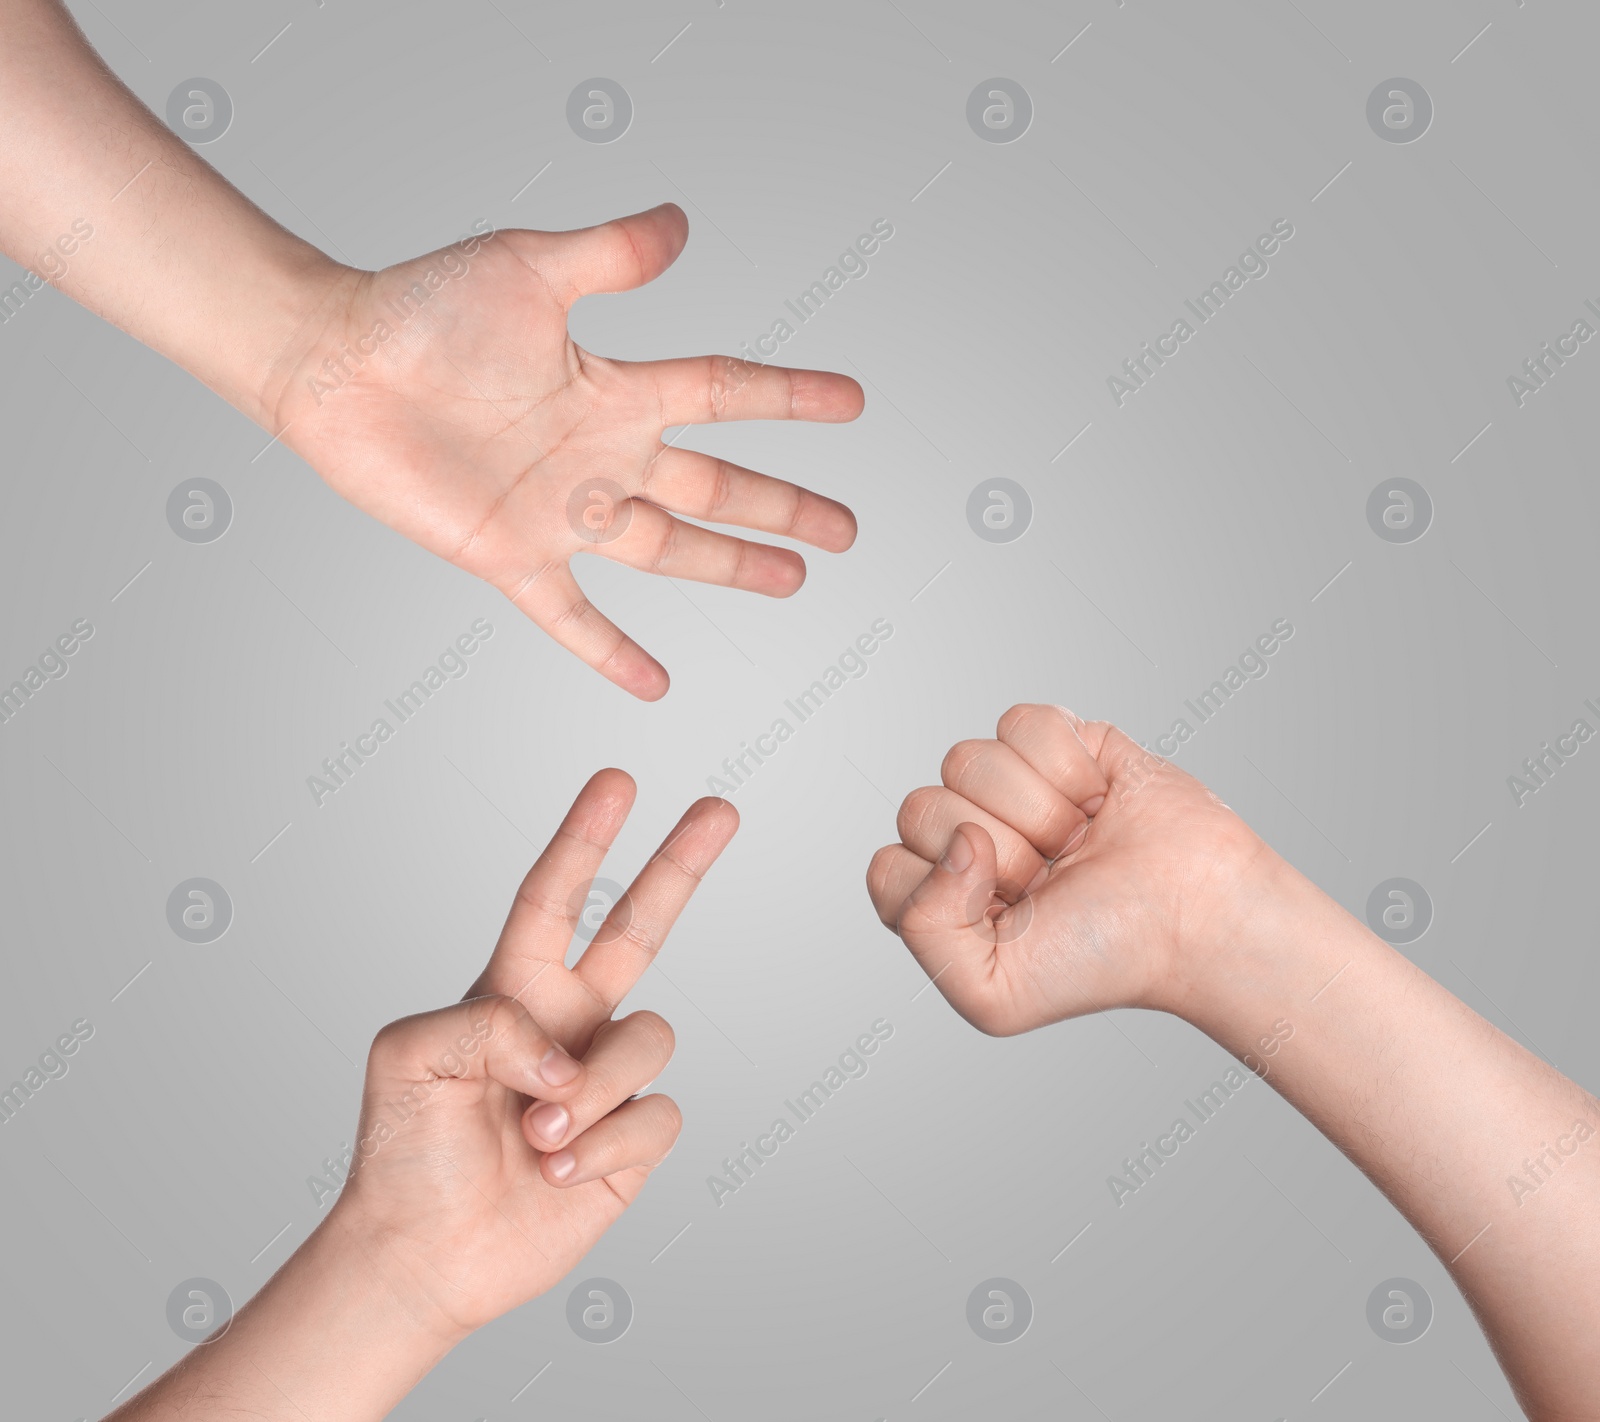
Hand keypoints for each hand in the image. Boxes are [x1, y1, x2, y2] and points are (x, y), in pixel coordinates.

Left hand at [265, 204, 862, 699]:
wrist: (336, 366)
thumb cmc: (421, 307)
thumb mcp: (528, 268)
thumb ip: (609, 255)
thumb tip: (683, 223)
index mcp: (614, 388)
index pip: (723, 394)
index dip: (790, 397)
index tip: (853, 403)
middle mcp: (600, 455)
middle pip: (716, 487)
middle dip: (783, 506)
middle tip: (845, 530)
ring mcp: (561, 512)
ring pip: (669, 549)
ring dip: (730, 568)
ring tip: (790, 583)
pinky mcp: (510, 554)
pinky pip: (571, 615)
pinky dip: (609, 652)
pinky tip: (653, 685)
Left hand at [330, 771, 736, 1339]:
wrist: (423, 1252)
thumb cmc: (404, 1148)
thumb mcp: (408, 1055)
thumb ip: (487, 1022)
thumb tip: (568, 1051)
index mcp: (513, 988)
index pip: (556, 898)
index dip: (585, 838)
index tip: (616, 781)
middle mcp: (571, 1021)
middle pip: (641, 927)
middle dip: (680, 864)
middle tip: (720, 808)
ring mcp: (606, 1078)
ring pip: (650, 1039)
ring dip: (591, 1090)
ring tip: (536, 1133)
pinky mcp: (635, 1139)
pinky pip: (660, 1115)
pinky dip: (604, 1145)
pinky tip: (558, 1169)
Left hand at [866, 704, 1281, 1034]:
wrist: (1198, 918)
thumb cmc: (1104, 959)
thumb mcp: (991, 994)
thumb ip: (924, 932)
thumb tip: (953, 840)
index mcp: (940, 896)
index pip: (889, 867)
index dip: (944, 890)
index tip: (1010, 914)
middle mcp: (967, 836)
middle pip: (920, 807)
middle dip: (998, 851)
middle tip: (1054, 879)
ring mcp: (1011, 786)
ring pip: (964, 760)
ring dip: (1036, 809)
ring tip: (1079, 842)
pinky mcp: (1059, 742)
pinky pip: (1020, 723)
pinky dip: (1067, 764)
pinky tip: (1099, 799)